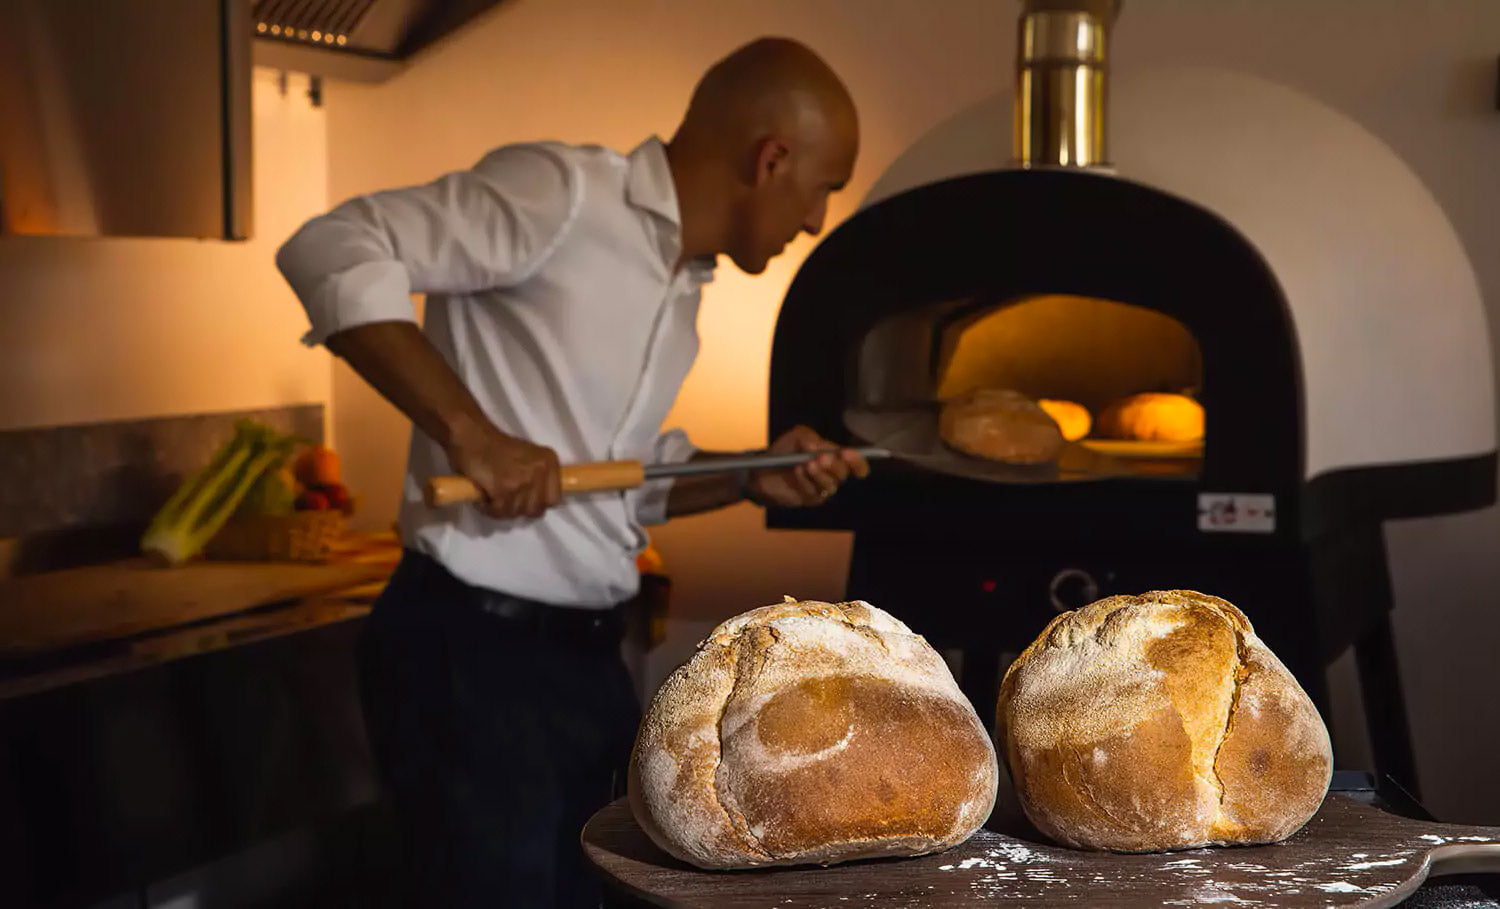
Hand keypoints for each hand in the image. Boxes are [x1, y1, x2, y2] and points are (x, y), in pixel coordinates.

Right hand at [445, 420, 560, 519]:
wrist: (470, 434)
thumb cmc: (494, 445)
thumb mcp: (527, 457)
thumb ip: (537, 477)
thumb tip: (537, 502)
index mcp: (548, 462)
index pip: (553, 499)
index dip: (537, 503)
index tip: (524, 501)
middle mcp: (539, 471)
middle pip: (535, 510)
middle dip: (518, 509)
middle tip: (504, 500)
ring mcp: (522, 481)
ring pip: (516, 513)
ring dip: (501, 509)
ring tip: (491, 496)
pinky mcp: (503, 489)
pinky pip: (499, 512)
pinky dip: (488, 509)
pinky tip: (483, 499)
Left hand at [746, 425, 870, 507]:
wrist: (764, 469)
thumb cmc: (785, 451)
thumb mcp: (796, 437)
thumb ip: (808, 437)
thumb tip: (816, 445)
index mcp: (835, 457)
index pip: (856, 464)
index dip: (857, 461)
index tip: (848, 453)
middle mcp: (832, 474)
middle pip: (844, 473)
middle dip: (835, 464)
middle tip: (822, 457)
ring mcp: (822, 487)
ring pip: (831, 484)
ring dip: (821, 473)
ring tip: (808, 464)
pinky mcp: (811, 498)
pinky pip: (814, 490)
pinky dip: (806, 480)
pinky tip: (798, 470)